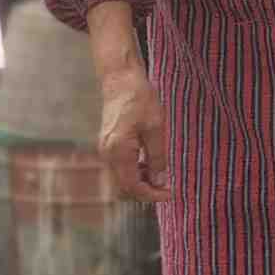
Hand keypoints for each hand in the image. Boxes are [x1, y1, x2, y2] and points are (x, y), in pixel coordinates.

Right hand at [99, 70, 170, 205]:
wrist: (120, 78)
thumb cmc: (139, 98)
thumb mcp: (155, 127)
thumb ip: (157, 157)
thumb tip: (159, 181)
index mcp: (118, 151)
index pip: (132, 186)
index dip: (151, 195)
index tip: (170, 193)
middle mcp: (107, 154)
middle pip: (123, 188)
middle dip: (145, 192)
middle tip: (166, 188)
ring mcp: (105, 150)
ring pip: (120, 179)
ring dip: (140, 182)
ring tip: (160, 174)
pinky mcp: (108, 144)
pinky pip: (119, 168)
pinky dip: (134, 172)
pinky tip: (149, 163)